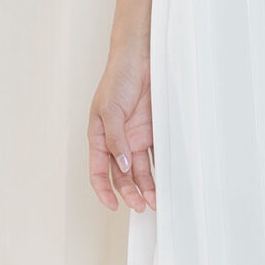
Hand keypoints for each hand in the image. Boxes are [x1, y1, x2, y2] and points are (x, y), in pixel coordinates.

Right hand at [88, 47, 155, 210]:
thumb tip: (122, 166)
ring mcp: (135, 137)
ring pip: (140, 170)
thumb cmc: (117, 78)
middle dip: (130, 193)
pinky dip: (159, 170)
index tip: (114, 206)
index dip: (104, 190)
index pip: (98, 171)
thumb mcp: (109, 109)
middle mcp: (117, 141)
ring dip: (146, 187)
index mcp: (100, 137)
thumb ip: (115, 139)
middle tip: (141, 206)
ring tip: (156, 201)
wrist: (141, 57)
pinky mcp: (152, 132)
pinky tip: (166, 181)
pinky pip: (155, 155)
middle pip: (121, 176)